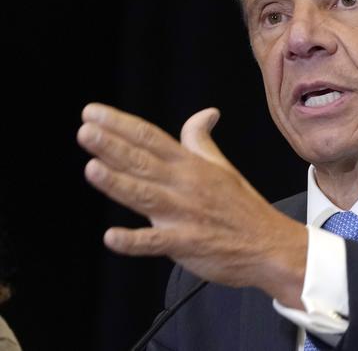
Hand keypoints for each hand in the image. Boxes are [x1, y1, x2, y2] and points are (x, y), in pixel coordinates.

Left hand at [77, 103, 305, 306]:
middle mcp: (186, 185)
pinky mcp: (187, 244)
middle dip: (113, 146)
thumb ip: (202, 141)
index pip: (151, 138)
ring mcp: (186, 215)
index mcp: (192, 165)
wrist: (270, 245)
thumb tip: (206, 113)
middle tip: (85, 131)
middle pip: (144, 162)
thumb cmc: (243, 207)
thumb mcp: (222, 167)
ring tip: (92, 168)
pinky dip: (135, 241)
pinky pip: (157, 242)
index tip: (93, 113)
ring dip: (119, 183)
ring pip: (146, 196)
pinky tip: (112, 237)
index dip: (121, 124)